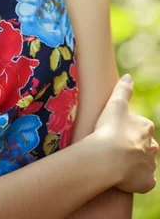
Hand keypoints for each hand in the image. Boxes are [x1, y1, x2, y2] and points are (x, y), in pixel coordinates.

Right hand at [93, 74, 157, 193]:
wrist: (107, 158)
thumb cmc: (109, 129)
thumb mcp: (115, 104)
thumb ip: (123, 90)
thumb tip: (128, 76)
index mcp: (146, 127)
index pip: (142, 127)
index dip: (129, 129)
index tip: (116, 131)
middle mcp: (152, 146)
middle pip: (146, 146)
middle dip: (135, 147)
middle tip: (117, 148)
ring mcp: (150, 165)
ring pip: (145, 164)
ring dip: (135, 163)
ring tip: (117, 163)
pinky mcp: (147, 183)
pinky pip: (144, 181)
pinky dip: (137, 180)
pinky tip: (124, 177)